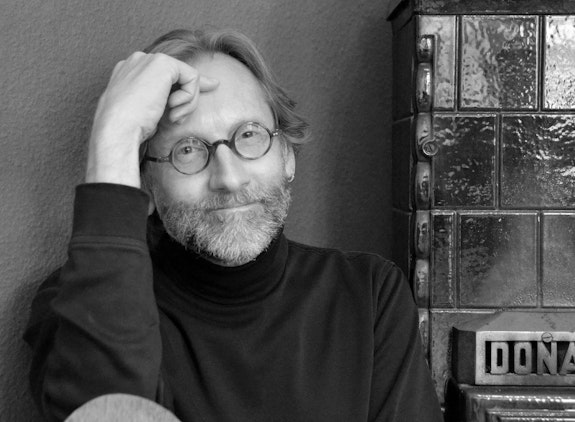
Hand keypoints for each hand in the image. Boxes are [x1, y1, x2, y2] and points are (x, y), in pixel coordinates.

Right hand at [85, 52, 218, 186]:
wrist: (118, 128)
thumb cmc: (130, 128)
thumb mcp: (148, 112)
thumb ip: (163, 99)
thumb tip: (188, 97)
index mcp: (131, 72)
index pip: (166, 77)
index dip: (182, 91)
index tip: (187, 108)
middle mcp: (140, 61)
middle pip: (179, 77)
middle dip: (186, 101)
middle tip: (174, 119)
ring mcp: (150, 59)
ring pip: (188, 78)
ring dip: (187, 103)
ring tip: (172, 117)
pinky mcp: (163, 63)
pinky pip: (193, 77)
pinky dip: (190, 98)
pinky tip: (173, 108)